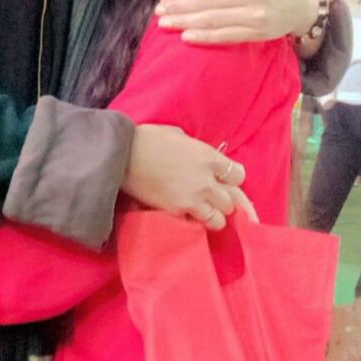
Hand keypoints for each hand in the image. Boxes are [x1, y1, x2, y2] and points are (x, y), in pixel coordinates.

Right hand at [122, 125, 255, 229]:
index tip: (223, 179)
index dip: (232, 178)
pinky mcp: (176, 212)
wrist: (122, 155)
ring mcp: (192, 198)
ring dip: (212, 216)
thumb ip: (196, 149)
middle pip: (231, 202)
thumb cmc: (147, 139)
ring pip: (219, 220)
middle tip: (211, 197)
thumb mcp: (178, 136)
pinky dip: (192, 222)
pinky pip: (196, 225)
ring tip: (201, 211)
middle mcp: (206, 180)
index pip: (238, 175)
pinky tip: (185, 215)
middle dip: (223, 200)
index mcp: (208, 157)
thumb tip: (199, 156)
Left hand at [155, 0, 318, 42]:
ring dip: (185, 22)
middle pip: (205, 1)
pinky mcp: (258, 32)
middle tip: (158, 12)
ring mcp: (254, 13)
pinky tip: (186, 36)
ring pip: (212, 19)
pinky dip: (204, 37)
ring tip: (165, 24)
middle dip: (178, 7)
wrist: (303, 2)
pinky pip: (226, 35)